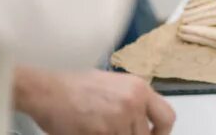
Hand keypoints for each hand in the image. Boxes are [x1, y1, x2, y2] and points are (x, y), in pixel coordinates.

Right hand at [15, 68, 175, 134]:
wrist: (48, 89)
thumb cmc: (76, 86)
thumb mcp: (115, 85)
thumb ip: (133, 102)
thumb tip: (141, 123)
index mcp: (140, 88)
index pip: (167, 117)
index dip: (161, 133)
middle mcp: (133, 102)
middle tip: (118, 133)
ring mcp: (117, 118)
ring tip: (99, 128)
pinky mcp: (100, 132)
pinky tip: (89, 131)